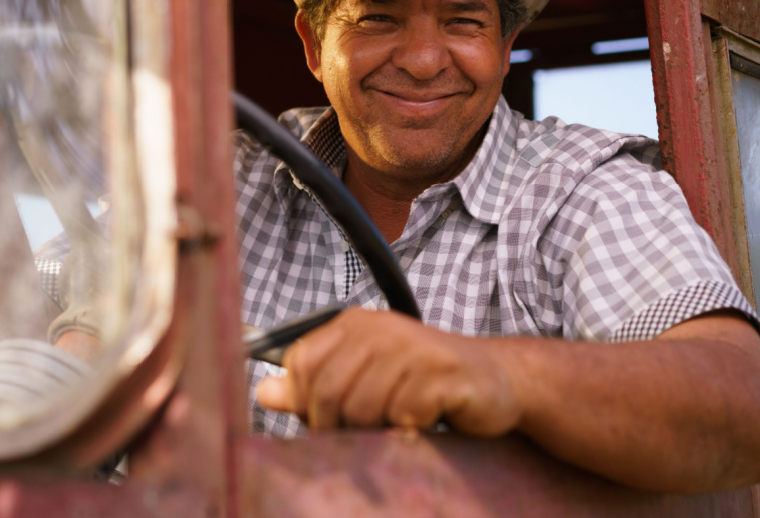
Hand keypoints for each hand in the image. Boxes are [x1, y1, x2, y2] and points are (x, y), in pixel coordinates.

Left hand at [256, 308, 522, 434]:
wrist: (497, 381)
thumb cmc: (424, 383)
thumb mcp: (364, 381)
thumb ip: (315, 386)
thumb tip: (263, 393)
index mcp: (352, 325)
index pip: (301, 365)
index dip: (306, 404)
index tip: (328, 422)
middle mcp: (379, 328)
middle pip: (327, 392)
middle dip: (339, 426)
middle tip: (365, 435)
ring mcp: (412, 347)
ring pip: (363, 408)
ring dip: (378, 430)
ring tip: (399, 424)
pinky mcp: (442, 372)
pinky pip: (404, 415)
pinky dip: (411, 429)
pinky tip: (427, 419)